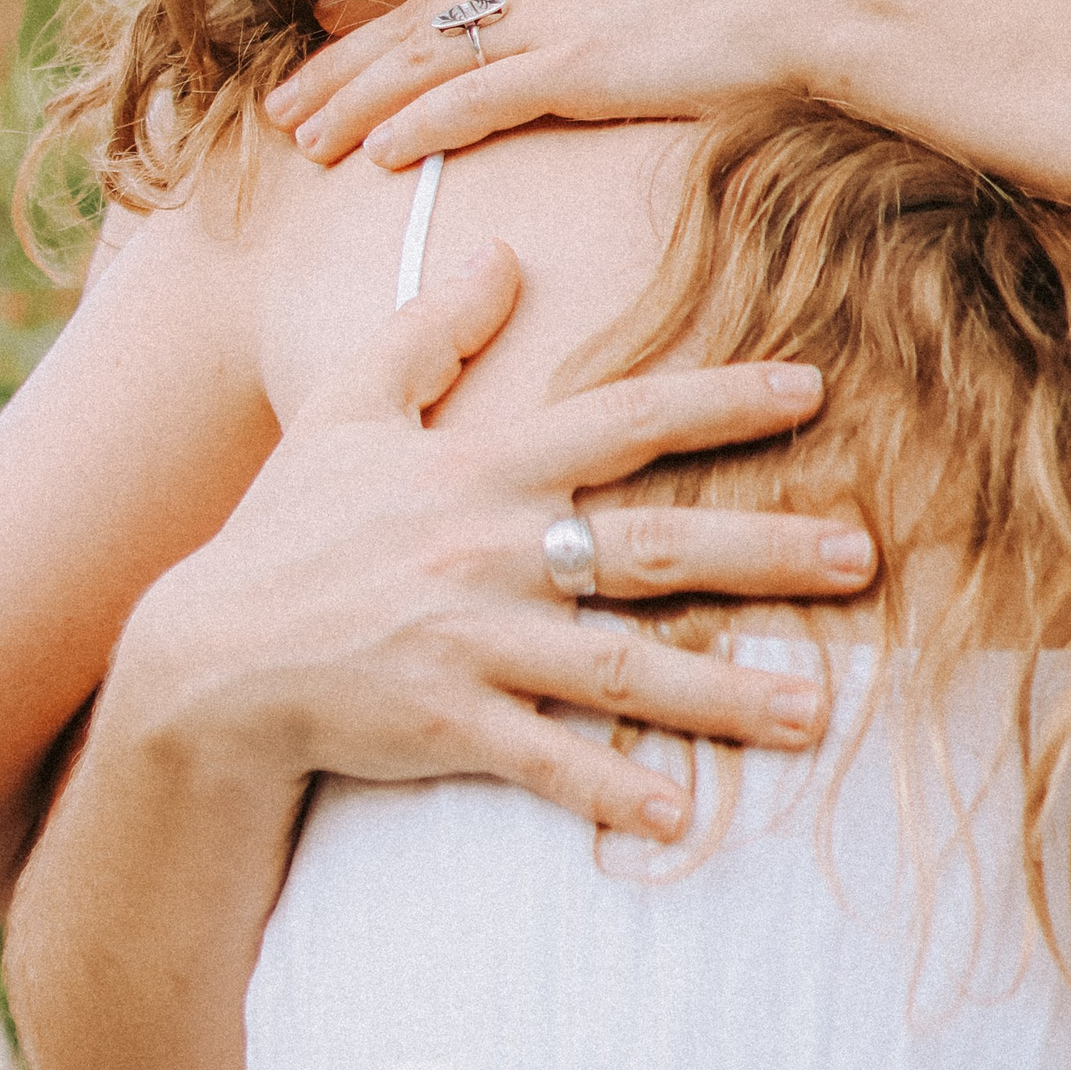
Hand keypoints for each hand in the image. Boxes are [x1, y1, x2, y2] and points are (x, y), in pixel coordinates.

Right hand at [102, 235, 876, 843]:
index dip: (719, 400)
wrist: (205, 657)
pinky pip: (545, 763)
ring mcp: (472, 644)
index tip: (811, 388)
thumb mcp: (349, 406)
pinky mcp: (447, 726)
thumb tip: (502, 252)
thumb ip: (430, 329)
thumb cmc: (288, 526)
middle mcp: (490, 551)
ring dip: (724, 692)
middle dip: (764, 551)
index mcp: (481, 467)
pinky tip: (680, 817)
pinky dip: (610, 790)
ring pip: (622, 669)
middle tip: (864, 556)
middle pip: (651, 547)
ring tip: (819, 712)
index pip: (621, 418)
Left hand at [265, 0, 864, 168]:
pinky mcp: (577, 65)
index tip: (328, 11)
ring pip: (424, 57)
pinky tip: (377, 154)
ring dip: (356, 99)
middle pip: (413, 10)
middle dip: (340, 55)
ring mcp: (557, 11)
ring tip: (303, 138)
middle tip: (282, 97)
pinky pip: (472, 100)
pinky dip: (417, 126)